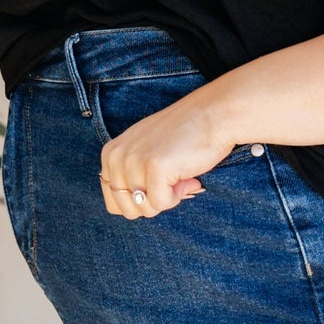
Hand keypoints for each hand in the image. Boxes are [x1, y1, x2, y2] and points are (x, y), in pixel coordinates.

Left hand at [97, 86, 234, 219]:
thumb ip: (129, 175)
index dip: (141, 202)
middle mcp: (116, 157)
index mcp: (110, 154)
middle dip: (154, 202)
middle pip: (128, 210)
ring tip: (179, 175)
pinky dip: (178, 196)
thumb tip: (131, 208)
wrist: (213, 114)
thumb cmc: (184, 135)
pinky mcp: (154, 167)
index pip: (113, 202)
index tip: (157, 184)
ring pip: (145, 209)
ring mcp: (134, 161)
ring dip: (168, 198)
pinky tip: (187, 177)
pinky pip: (161, 203)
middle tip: (170, 180)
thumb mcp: (145, 151)